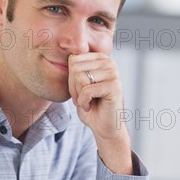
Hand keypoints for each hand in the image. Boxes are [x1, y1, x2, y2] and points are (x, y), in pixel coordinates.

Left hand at [68, 52, 132, 173]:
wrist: (104, 127)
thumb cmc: (90, 106)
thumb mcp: (78, 83)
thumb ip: (74, 69)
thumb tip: (64, 52)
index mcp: (100, 58)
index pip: (73, 59)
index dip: (70, 79)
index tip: (78, 91)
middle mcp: (109, 62)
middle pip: (75, 68)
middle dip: (73, 87)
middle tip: (81, 98)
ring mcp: (113, 74)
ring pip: (80, 78)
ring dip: (78, 95)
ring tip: (87, 102)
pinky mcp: (114, 87)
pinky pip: (87, 90)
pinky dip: (83, 101)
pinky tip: (90, 106)